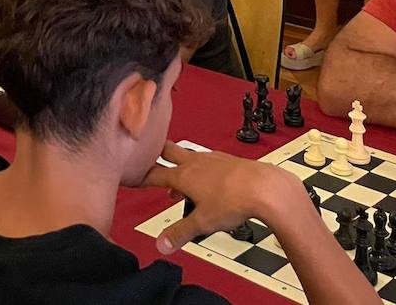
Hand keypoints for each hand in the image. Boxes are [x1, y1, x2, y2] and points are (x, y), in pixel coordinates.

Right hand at [143, 144, 309, 253]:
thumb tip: (161, 244)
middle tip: (147, 155)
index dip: (140, 176)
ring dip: (180, 164)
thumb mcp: (202, 222)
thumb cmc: (234, 200)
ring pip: (188, 155)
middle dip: (156, 154)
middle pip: (167, 151)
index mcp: (183, 175)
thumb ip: (180, 232)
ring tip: (179, 181)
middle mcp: (195, 162)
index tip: (130, 176)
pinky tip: (208, 178)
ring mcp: (212, 159)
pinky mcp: (228, 160)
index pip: (153, 174)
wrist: (264, 188)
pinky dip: (201, 167)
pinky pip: (208, 160)